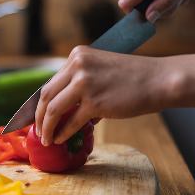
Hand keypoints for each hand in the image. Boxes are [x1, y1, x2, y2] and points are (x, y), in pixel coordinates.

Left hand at [34, 46, 173, 145]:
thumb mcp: (100, 70)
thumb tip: (62, 110)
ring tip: (46, 139)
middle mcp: (78, 65)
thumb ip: (80, 83)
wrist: (158, 80)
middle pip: (46, 95)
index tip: (36, 116)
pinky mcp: (95, 101)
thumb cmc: (133, 78)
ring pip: (53, 109)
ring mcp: (85, 82)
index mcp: (77, 55)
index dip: (40, 102)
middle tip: (37, 130)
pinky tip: (60, 139)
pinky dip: (63, 133)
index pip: (51, 82)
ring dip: (47, 127)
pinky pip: (71, 121)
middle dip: (38, 116)